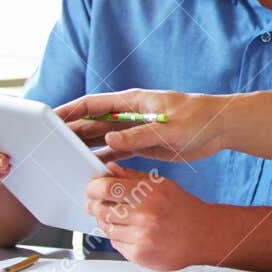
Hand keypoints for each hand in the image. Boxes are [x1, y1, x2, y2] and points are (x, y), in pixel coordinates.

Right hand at [56, 89, 224, 161]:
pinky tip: (91, 169)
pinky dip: (105, 159)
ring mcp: (135, 129)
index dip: (69, 111)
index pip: (92, 104)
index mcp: (132, 102)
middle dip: (71, 132)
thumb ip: (139, 135)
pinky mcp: (144, 144)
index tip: (50, 119)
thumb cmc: (199, 118)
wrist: (221, 127)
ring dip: (86, 147)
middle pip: (92, 122)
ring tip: (64, 160)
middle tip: (50, 146)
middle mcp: (129, 114)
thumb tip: (110, 140)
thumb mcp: (169, 128)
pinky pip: (118, 152)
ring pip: (102, 138)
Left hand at [83, 164, 221, 270]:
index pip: (107, 188)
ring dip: (108, 223)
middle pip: (101, 209)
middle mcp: (146, 215)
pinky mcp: (140, 255)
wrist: (203, 236)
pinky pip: (115, 244)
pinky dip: (118, 238)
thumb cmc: (182, 209)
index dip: (93, 188)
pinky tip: (132, 232)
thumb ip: (133, 177)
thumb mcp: (161, 185)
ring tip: (121, 219)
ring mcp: (142, 237)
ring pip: (106, 228)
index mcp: (150, 193)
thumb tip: (109, 170)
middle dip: (96, 206)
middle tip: (99, 204)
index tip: (92, 189)